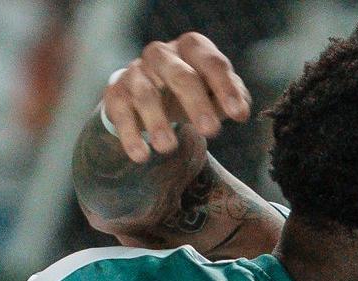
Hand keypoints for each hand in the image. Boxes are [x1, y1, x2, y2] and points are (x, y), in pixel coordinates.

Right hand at [103, 32, 251, 162]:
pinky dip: (130, 135)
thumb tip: (241, 111)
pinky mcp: (116, 94)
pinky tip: (141, 156)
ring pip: (146, 94)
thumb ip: (233, 99)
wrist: (147, 93)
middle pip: (180, 75)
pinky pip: (121, 113)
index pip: (212, 63)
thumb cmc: (192, 91)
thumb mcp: (216, 92)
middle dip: (197, 104)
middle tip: (211, 131)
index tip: (239, 115)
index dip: (226, 88)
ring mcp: (136, 72)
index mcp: (192, 47)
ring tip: (168, 148)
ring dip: (158, 122)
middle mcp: (162, 54)